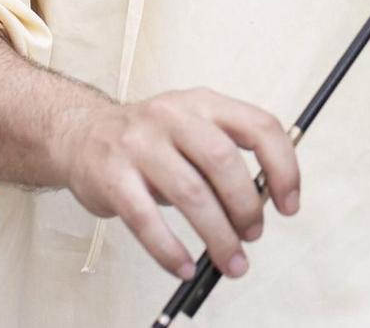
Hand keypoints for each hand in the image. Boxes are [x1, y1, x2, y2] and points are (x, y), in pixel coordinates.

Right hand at [57, 88, 299, 281]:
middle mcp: (172, 116)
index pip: (259, 126)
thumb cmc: (150, 142)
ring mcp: (139, 144)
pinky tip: (185, 267)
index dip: (283, 167)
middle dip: (246, 206)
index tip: (289, 204)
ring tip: (231, 261)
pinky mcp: (111, 176)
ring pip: (190, 194)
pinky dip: (170, 250)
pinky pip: (146, 220)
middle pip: (224, 162)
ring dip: (217, 237)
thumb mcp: (192, 130)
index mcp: (203, 102)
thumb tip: (264, 203)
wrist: (80, 135)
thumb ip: (226, 157)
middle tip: (253, 235)